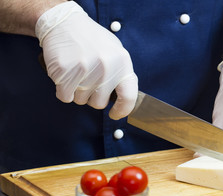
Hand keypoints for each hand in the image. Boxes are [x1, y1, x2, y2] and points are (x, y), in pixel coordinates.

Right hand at [35, 1, 137, 119]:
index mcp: (122, 62)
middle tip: (88, 81)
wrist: (64, 23)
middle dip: (92, 97)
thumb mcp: (115, 51)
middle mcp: (105, 67)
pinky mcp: (64, 71)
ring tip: (77, 73)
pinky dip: (63, 90)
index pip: (128, 96)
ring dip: (77, 92)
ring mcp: (84, 68)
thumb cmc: (92, 40)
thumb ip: (121, 74)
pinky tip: (66, 75)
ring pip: (80, 101)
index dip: (122, 110)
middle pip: (99, 103)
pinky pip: (65, 96)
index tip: (115, 114)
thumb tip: (124, 99)